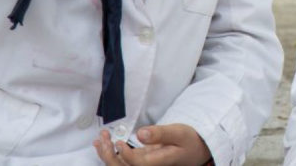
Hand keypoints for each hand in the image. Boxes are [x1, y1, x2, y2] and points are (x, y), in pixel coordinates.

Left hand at [93, 124, 210, 165]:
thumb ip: (160, 133)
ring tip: (100, 139)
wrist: (195, 150)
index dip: (125, 155)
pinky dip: (110, 153)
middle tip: (103, 138)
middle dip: (108, 156)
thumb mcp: (179, 132)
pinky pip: (122, 162)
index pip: (137, 164)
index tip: (118, 141)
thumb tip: (141, 134)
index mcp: (159, 163)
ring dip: (106, 154)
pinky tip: (104, 143)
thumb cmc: (188, 141)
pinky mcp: (140, 161)